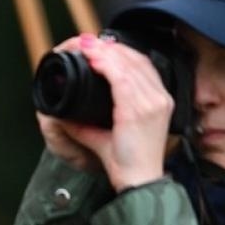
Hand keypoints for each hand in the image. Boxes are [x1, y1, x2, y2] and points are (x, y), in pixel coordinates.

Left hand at [45, 33, 172, 190]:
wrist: (138, 181)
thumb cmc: (127, 164)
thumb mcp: (106, 137)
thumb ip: (87, 125)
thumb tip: (65, 116)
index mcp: (159, 102)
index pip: (143, 66)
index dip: (122, 53)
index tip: (101, 48)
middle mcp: (159, 98)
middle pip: (136, 60)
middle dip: (111, 48)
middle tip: (88, 42)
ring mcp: (152, 103)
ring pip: (128, 66)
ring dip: (105, 53)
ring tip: (86, 46)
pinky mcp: (139, 110)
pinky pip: (122, 79)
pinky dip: (106, 65)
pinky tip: (93, 59)